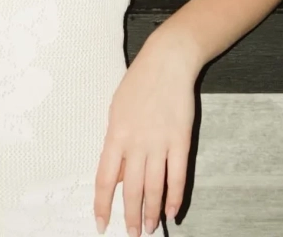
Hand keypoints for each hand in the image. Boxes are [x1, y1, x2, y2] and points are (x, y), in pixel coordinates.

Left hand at [93, 34, 197, 235]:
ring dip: (151, 212)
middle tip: (132, 234)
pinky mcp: (180, 141)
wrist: (167, 62)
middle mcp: (136, 142)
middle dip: (130, 216)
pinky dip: (174, 197)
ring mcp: (159, 142)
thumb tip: (116, 177)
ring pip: (154, 187)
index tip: (101, 224)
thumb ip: (116, 144)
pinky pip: (177, 176)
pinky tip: (171, 211)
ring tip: (148, 229)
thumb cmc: (138, 84)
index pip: (104, 178)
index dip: (102, 204)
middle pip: (131, 189)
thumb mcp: (116, 110)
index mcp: (116, 134)